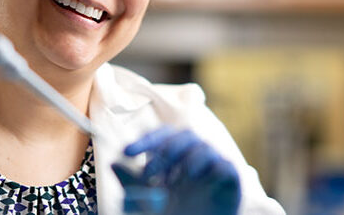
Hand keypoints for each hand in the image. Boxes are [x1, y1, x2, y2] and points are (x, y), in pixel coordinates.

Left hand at [112, 126, 240, 214]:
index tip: (127, 153)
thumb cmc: (174, 212)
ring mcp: (213, 165)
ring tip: (173, 182)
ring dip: (185, 160)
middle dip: (163, 150)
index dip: (145, 141)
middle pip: (183, 136)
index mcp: (175, 156)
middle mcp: (194, 155)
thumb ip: (132, 183)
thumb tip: (113, 164)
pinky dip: (211, 168)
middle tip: (147, 174)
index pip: (162, 136)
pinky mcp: (230, 178)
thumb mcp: (147, 200)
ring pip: (202, 147)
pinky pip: (223, 165)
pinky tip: (196, 180)